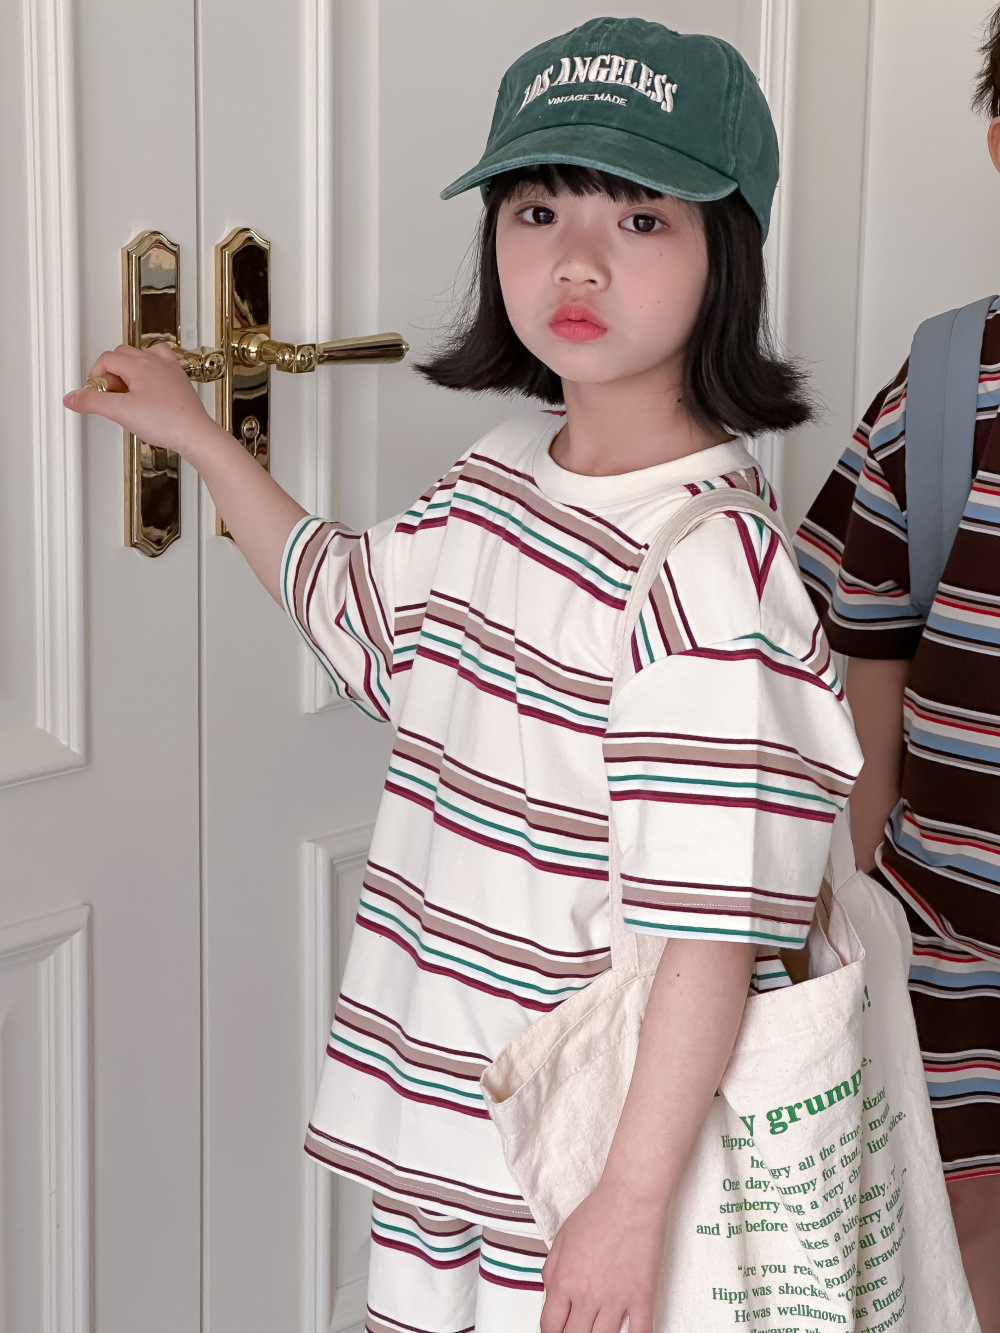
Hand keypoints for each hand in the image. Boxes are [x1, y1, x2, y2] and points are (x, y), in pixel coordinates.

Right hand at [63, 342, 216, 458]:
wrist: (195, 434)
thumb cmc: (167, 421)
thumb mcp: (120, 412)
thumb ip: (92, 402)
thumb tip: (72, 397)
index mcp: (140, 363)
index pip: (106, 359)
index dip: (96, 377)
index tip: (96, 395)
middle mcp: (156, 362)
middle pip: (123, 356)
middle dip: (111, 376)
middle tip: (111, 398)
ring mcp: (170, 371)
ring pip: (142, 360)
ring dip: (130, 375)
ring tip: (128, 397)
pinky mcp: (180, 383)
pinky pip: (160, 370)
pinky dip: (149, 378)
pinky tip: (148, 395)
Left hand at [540, 1178, 667, 1332]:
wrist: (629, 1199)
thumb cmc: (597, 1212)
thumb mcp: (561, 1238)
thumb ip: (552, 1269)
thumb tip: (551, 1294)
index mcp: (564, 1281)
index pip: (550, 1326)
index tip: (559, 1331)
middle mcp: (587, 1296)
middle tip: (579, 1329)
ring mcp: (616, 1300)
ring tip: (601, 1329)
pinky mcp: (641, 1297)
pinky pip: (639, 1332)